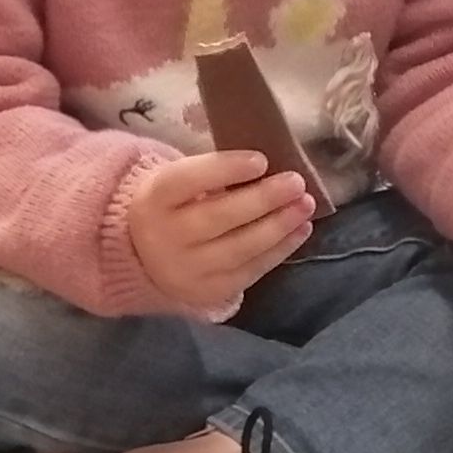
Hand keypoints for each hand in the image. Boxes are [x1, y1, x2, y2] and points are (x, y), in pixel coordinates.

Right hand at [124, 146, 314, 313]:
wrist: (147, 258)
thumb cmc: (174, 207)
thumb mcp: (177, 184)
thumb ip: (211, 174)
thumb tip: (267, 168)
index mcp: (152, 200)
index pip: (187, 181)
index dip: (225, 169)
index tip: (261, 160)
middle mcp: (163, 239)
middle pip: (218, 217)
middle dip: (263, 199)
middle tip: (296, 182)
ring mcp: (186, 270)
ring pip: (239, 248)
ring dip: (279, 226)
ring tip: (305, 205)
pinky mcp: (209, 292)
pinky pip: (250, 270)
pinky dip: (280, 250)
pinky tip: (300, 230)